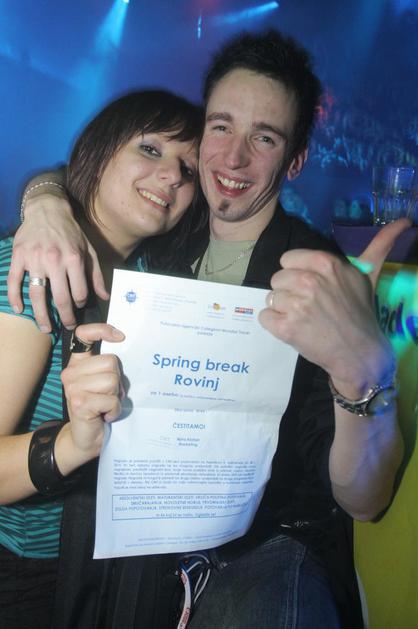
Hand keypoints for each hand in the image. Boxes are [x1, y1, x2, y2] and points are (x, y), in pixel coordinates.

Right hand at [8, 194, 108, 331]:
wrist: (47, 210)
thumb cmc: (70, 232)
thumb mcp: (88, 250)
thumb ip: (96, 275)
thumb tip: (104, 296)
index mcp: (73, 258)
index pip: (79, 291)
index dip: (80, 304)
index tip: (78, 309)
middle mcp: (54, 260)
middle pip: (59, 298)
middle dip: (65, 317)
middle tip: (67, 326)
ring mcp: (34, 259)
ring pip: (37, 294)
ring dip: (41, 315)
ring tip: (45, 328)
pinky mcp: (18, 256)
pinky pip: (14, 281)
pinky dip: (15, 297)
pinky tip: (19, 310)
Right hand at [60, 323, 124, 463]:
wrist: (86, 438)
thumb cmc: (99, 407)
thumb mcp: (103, 382)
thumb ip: (108, 366)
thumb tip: (125, 345)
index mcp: (77, 363)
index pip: (84, 334)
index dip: (102, 330)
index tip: (120, 337)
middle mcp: (71, 372)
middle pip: (110, 361)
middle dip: (118, 380)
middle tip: (111, 395)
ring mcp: (73, 387)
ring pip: (112, 380)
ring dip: (116, 397)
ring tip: (107, 406)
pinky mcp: (79, 403)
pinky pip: (111, 400)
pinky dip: (114, 410)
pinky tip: (105, 416)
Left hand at [259, 219, 409, 397]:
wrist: (360, 354)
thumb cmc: (361, 313)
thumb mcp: (368, 275)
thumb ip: (379, 246)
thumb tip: (405, 220)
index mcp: (326, 264)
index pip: (288, 259)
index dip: (296, 273)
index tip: (311, 287)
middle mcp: (310, 281)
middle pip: (277, 279)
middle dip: (290, 292)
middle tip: (310, 307)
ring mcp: (297, 305)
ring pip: (271, 298)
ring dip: (283, 310)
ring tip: (304, 319)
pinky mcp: (286, 327)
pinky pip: (264, 317)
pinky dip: (275, 325)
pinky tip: (294, 330)